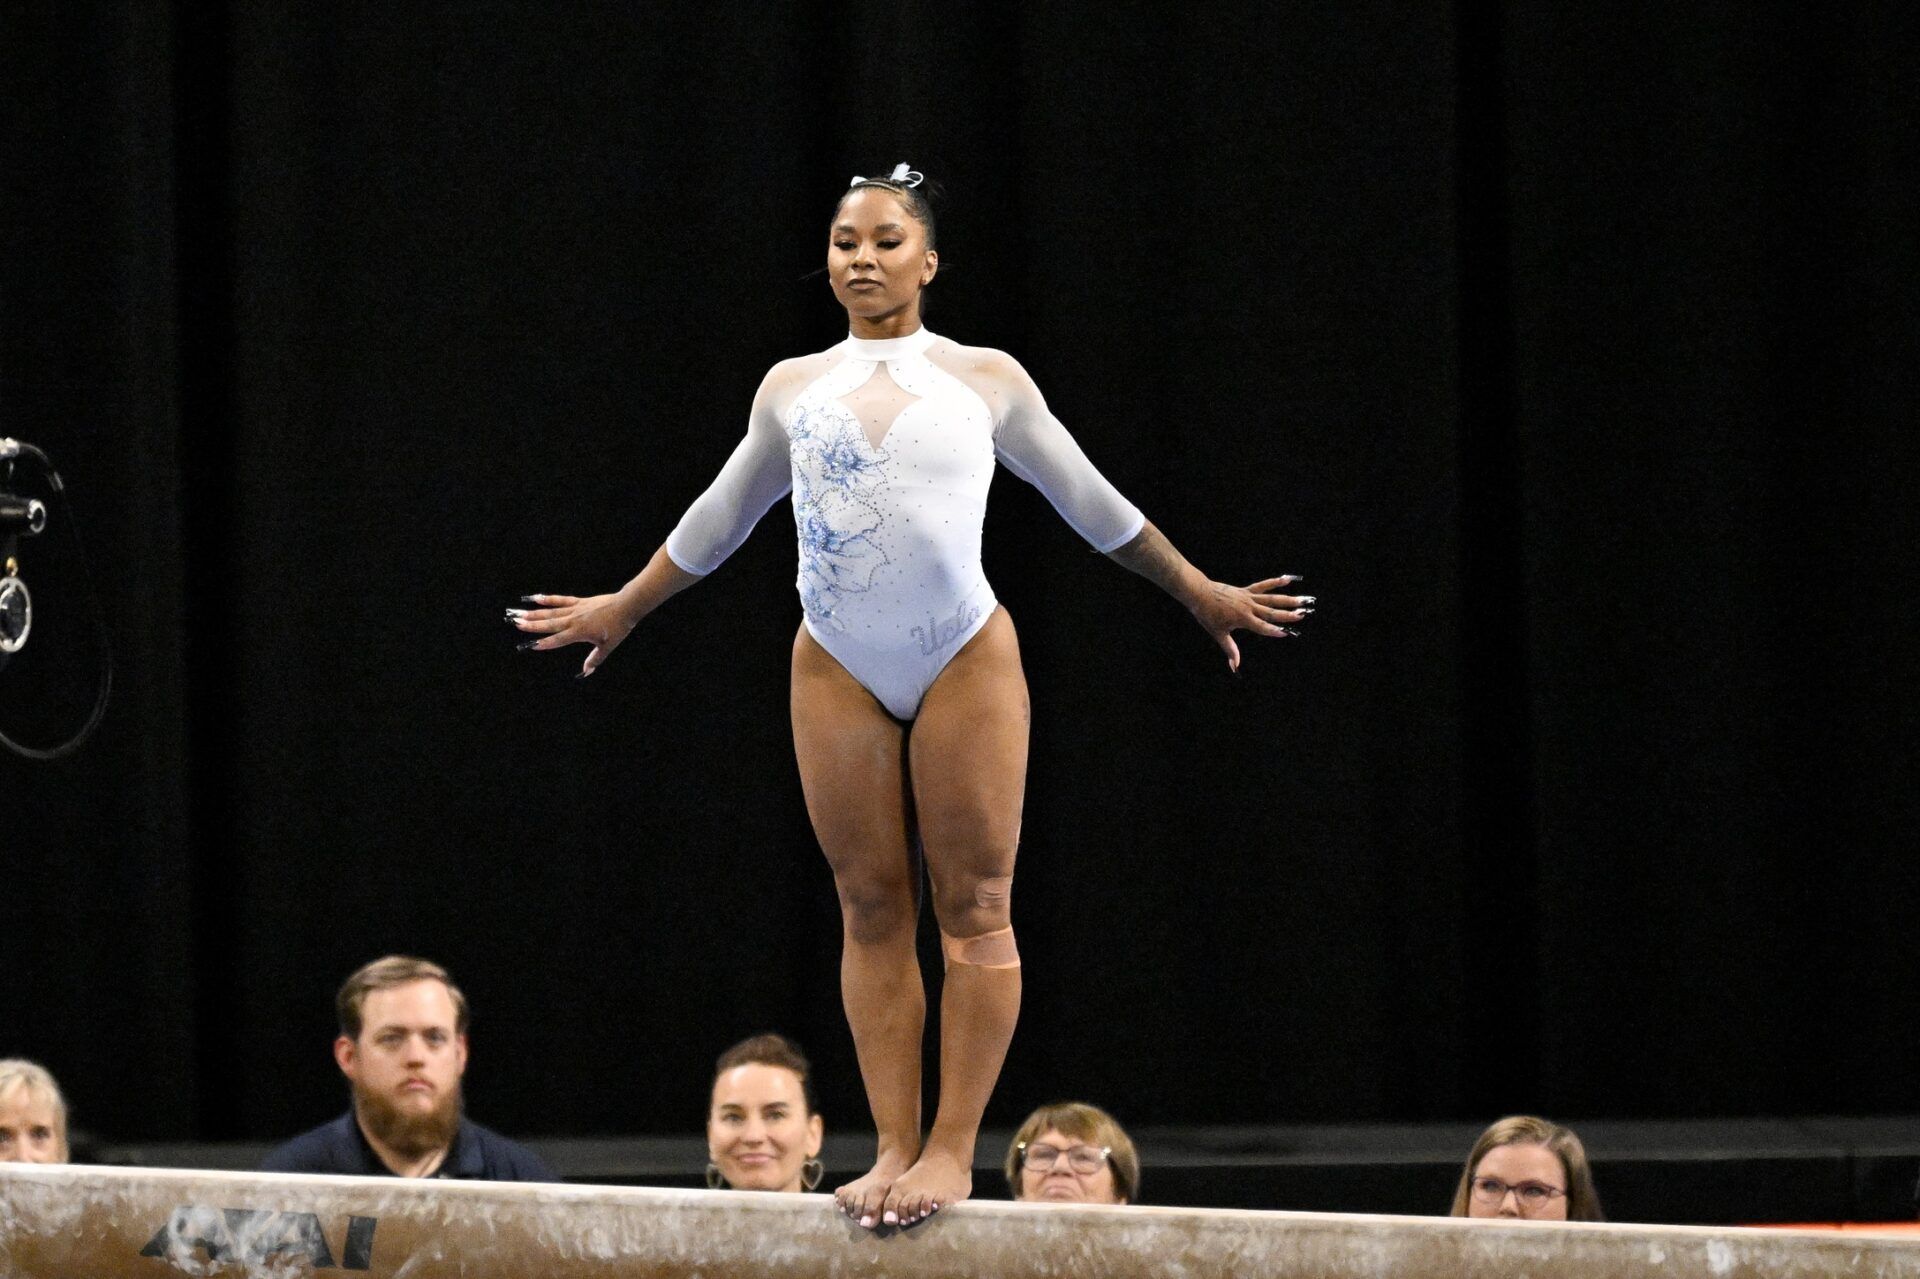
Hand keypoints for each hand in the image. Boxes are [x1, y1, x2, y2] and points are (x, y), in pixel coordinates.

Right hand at [507, 592, 639, 677]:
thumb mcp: (608, 647)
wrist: (626, 606)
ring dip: (534, 613)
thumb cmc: (618, 627)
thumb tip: (586, 671)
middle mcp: (573, 620)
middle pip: (549, 624)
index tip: (530, 645)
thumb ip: (595, 659)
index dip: (544, 643)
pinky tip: (536, 597)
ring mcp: (575, 609)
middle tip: (516, 623)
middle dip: (532, 625)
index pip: (558, 639)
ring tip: (519, 613)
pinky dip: (548, 599)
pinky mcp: (579, 601)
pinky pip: (561, 600)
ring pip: (551, 612)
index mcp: (579, 632)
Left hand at [1188, 575, 1312, 672]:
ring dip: (1288, 599)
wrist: (1199, 593)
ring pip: (1271, 599)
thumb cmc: (1207, 615)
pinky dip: (1275, 582)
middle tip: (1303, 615)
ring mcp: (1248, 597)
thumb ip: (1230, 649)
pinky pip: (1263, 586)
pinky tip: (1288, 579)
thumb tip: (1235, 666)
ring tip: (1302, 599)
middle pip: (1272, 612)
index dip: (1274, 631)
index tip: (1286, 633)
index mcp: (1243, 619)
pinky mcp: (1246, 590)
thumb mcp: (1218, 634)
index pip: (1262, 627)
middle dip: (1288, 614)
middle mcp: (1249, 607)